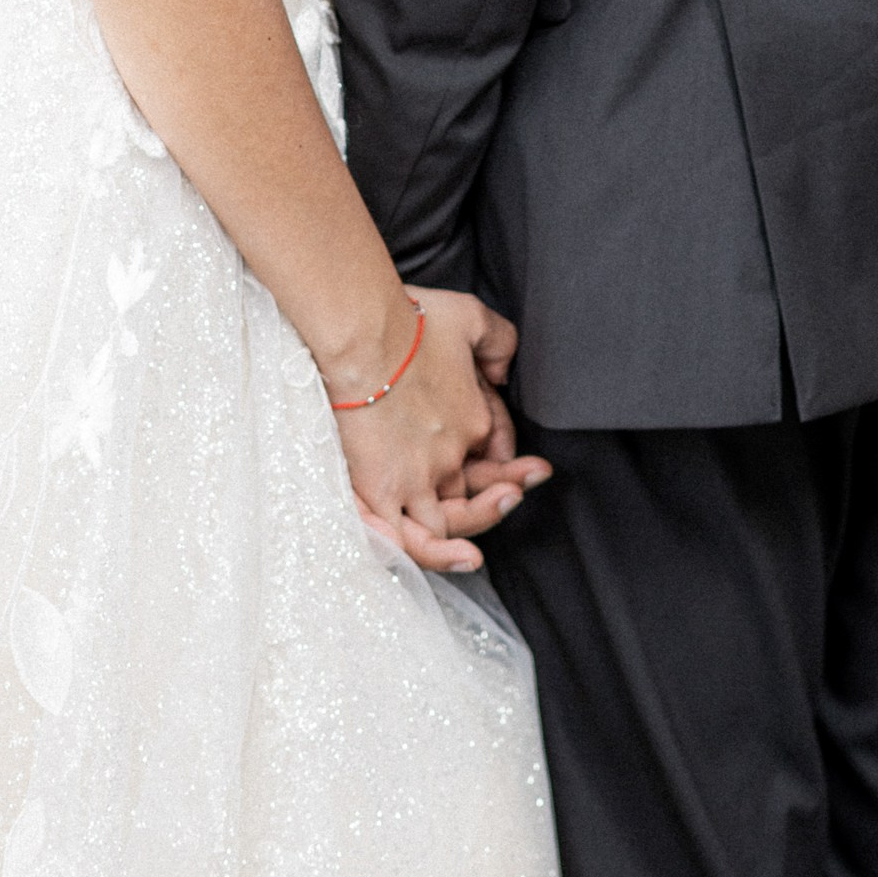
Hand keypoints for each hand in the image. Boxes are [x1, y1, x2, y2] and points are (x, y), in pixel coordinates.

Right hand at [331, 288, 544, 575]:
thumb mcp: (471, 316)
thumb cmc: (411, 320)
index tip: (505, 453)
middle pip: (474, 490)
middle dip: (500, 494)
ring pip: (448, 523)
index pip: (493, 450)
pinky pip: (408, 542)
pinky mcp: (380, 492)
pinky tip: (460, 560)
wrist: (362, 333)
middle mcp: (450, 456)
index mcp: (473, 419)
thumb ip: (498, 341)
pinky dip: (435, 555)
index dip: (500, 455)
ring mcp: (416, 478)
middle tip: (515, 489)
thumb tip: (504, 371)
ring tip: (482, 538)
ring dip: (472, 529)